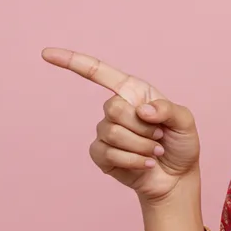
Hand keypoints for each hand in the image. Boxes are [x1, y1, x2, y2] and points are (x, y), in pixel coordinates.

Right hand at [42, 47, 199, 204]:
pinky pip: (109, 153)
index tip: (46, 53)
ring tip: (155, 152)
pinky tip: (146, 164)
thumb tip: (140, 110)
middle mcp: (116, 108)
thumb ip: (168, 109)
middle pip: (113, 108)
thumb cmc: (180, 144)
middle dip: (142, 127)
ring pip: (113, 133)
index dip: (72, 61)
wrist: (177, 177)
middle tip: (158, 136)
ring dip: (141, 146)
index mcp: (133, 91)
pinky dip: (133, 160)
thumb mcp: (184, 121)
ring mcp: (105, 132)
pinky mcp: (100, 155)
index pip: (98, 72)